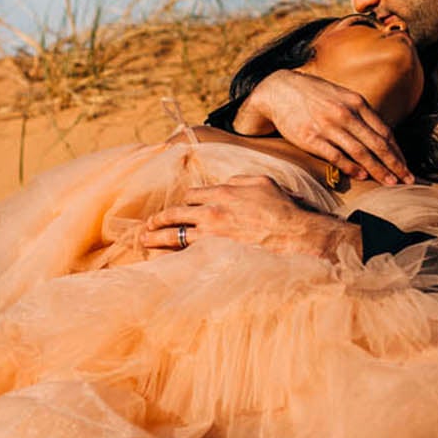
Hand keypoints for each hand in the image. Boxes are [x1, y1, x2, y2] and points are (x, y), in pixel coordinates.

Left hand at [141, 176, 361, 260]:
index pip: (192, 195)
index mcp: (222, 192)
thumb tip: (227, 182)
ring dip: (156, 238)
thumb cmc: (282, 209)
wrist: (293, 235)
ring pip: (175, 235)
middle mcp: (212, 211)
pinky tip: (162, 259)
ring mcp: (212, 234)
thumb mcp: (263, 182)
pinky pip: (186, 255)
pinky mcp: (215, 253)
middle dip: (159, 220)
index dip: (185, 202)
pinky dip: (171, 256)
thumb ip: (241, 179)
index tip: (181, 209)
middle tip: (148, 226)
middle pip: (175, 214)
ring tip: (144, 241)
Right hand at [234, 68, 410, 185]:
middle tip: (407, 181)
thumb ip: (360, 113)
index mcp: (356, 102)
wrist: (279, 90)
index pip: (384, 131)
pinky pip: (336, 156)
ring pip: (360, 152)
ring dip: (378, 170)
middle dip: (395, 164)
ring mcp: (328, 126)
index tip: (407, 166)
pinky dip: (351, 167)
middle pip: (377, 144)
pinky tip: (363, 176)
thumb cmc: (314, 95)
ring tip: (390, 183)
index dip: (398, 151)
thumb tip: (381, 136)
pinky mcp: (311, 138)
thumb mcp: (342, 96)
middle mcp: (345, 113)